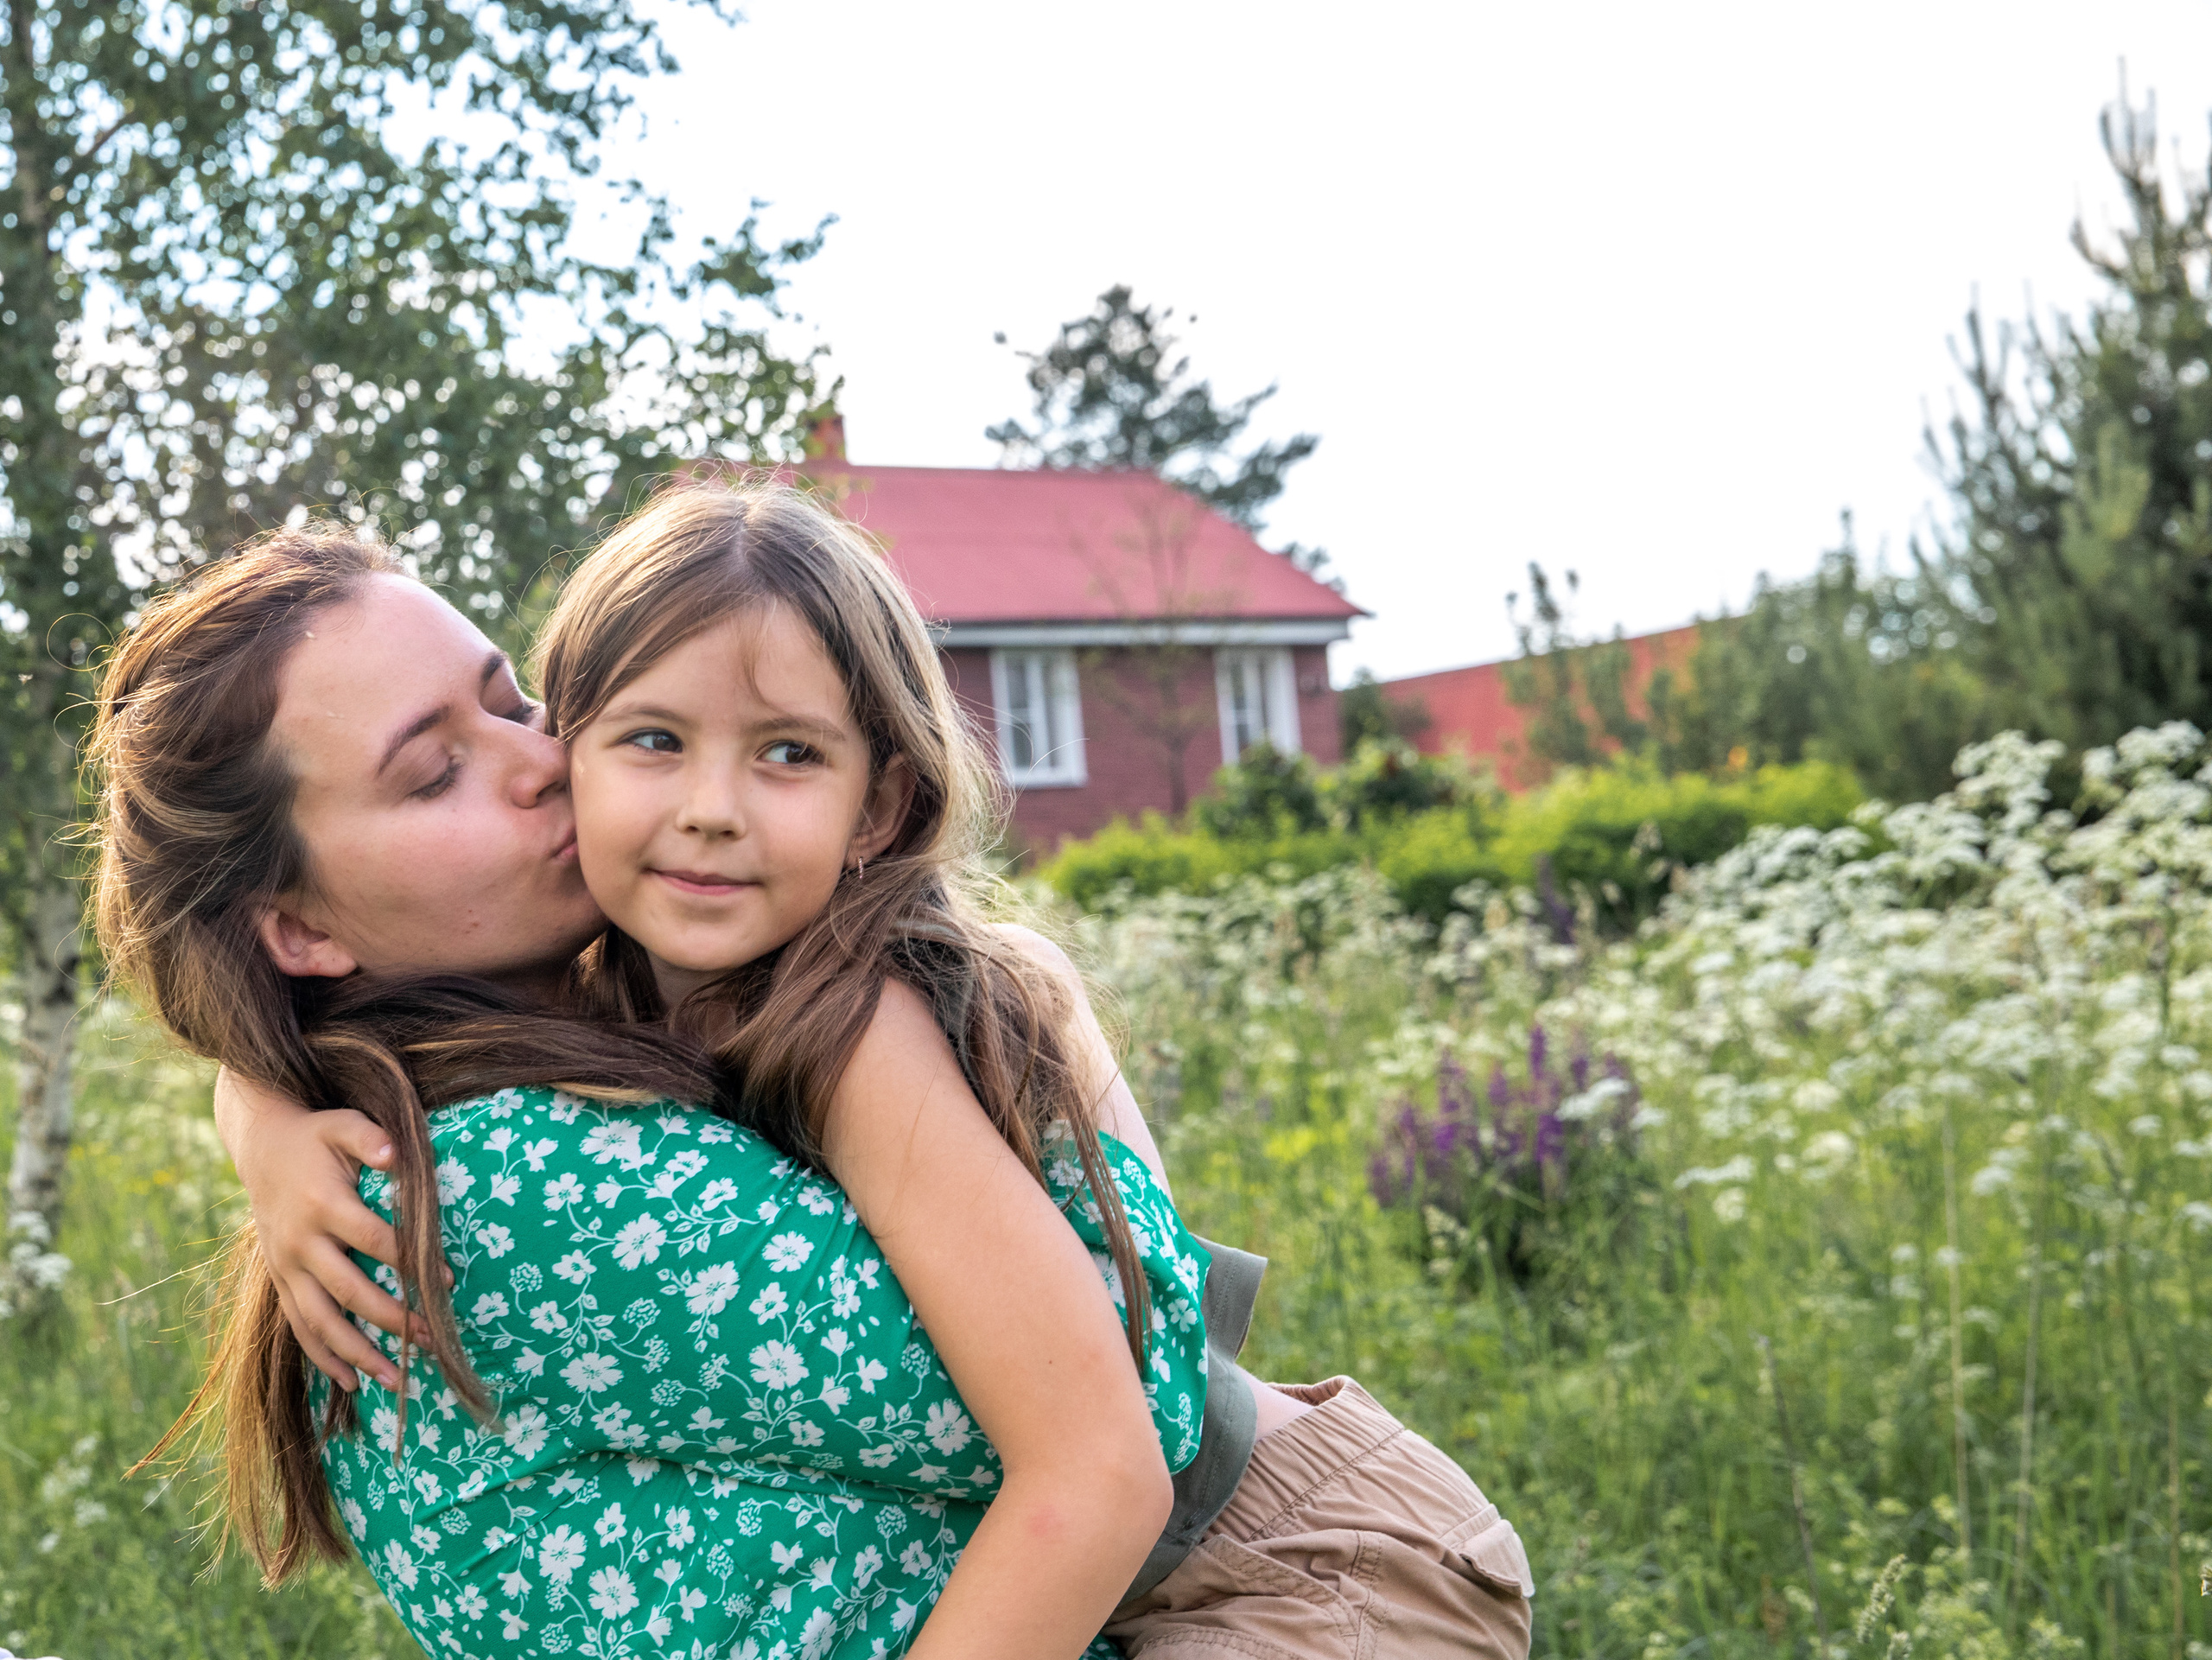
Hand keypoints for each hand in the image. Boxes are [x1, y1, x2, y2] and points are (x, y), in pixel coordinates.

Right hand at [213, 1067, 436, 1391]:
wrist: (261, 1149)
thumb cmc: (315, 1137)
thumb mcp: (342, 1124)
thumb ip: (369, 1137)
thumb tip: (396, 1153)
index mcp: (324, 1205)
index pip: (374, 1241)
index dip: (410, 1263)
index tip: (445, 1281)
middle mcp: (301, 1243)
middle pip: (350, 1291)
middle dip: (392, 1320)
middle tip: (430, 1341)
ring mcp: (286, 1267)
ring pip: (322, 1321)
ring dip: (358, 1354)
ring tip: (396, 1381)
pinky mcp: (279, 1280)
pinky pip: (299, 1327)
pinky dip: (323, 1357)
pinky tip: (351, 1383)